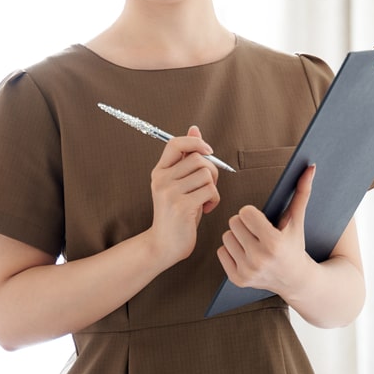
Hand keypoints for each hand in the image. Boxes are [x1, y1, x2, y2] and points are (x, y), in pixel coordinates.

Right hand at [147, 126, 220, 263]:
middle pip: (198, 159)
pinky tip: (205, 209)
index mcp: (159, 171)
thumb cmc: (175, 213)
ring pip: (206, 174)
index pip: (175, 144)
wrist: (163, 245)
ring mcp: (170, 193)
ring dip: (213, 187)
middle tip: (207, 186)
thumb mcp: (179, 182)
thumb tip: (194, 129)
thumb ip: (186, 157)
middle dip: (211, 170)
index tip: (207, 151)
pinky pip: (210, 191)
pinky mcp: (181, 206)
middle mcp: (161, 180)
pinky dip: (214, 200)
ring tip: (204, 199)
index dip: (195, 142)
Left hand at [217, 164, 315, 294]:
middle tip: (256, 231)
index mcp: (274, 243)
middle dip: (244, 224)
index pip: (245, 213)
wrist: (296, 279)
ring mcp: (248, 272)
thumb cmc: (294, 244)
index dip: (252, 213)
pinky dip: (231, 251)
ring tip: (252, 242)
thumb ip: (302, 191)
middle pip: (233, 223)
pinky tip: (246, 254)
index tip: (260, 219)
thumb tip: (310, 167)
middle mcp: (260, 259)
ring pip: (226, 237)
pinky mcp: (238, 279)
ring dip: (237, 236)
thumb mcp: (297, 219)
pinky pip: (221, 252)